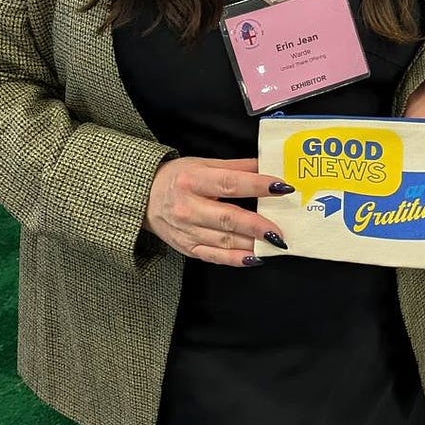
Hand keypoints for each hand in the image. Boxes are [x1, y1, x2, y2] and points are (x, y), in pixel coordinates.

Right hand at [145, 156, 293, 266]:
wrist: (143, 198)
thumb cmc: (177, 178)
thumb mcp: (203, 164)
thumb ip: (236, 167)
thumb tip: (267, 165)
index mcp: (192, 181)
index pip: (230, 184)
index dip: (257, 186)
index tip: (281, 187)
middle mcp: (188, 207)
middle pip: (228, 218)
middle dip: (257, 226)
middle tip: (280, 230)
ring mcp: (186, 231)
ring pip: (224, 241)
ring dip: (252, 244)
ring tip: (274, 243)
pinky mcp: (187, 248)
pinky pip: (215, 257)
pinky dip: (236, 260)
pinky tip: (255, 258)